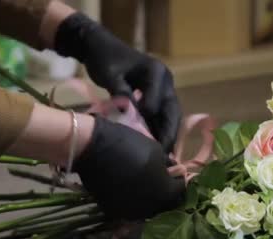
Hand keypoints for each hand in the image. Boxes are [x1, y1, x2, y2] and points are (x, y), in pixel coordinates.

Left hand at [54, 13, 180, 152]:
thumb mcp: (110, 75)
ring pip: (170, 116)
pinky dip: (159, 130)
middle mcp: (165, 80)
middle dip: (170, 134)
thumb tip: (131, 116)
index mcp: (156, 72)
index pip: (157, 102)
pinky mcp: (156, 95)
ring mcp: (162, 88)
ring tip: (164, 156)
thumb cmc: (104, 59)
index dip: (151, 122)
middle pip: (173, 111)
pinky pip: (161, 115)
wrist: (100, 47)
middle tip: (166, 156)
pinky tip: (155, 146)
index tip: (144, 141)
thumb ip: (122, 93)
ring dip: (167, 135)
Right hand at [74, 116, 184, 219]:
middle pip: (166, 204)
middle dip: (166, 192)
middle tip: (161, 178)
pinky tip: (129, 188)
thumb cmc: (128, 144)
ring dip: (150, 199)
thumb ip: (168, 166)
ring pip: (148, 210)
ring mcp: (131, 213)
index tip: (175, 171)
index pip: (181, 189)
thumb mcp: (156, 150)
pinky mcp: (114, 212)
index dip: (179, 179)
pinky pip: (130, 209)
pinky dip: (133, 201)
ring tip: (145, 184)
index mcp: (164, 193)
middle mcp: (150, 209)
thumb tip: (175, 171)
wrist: (92, 148)